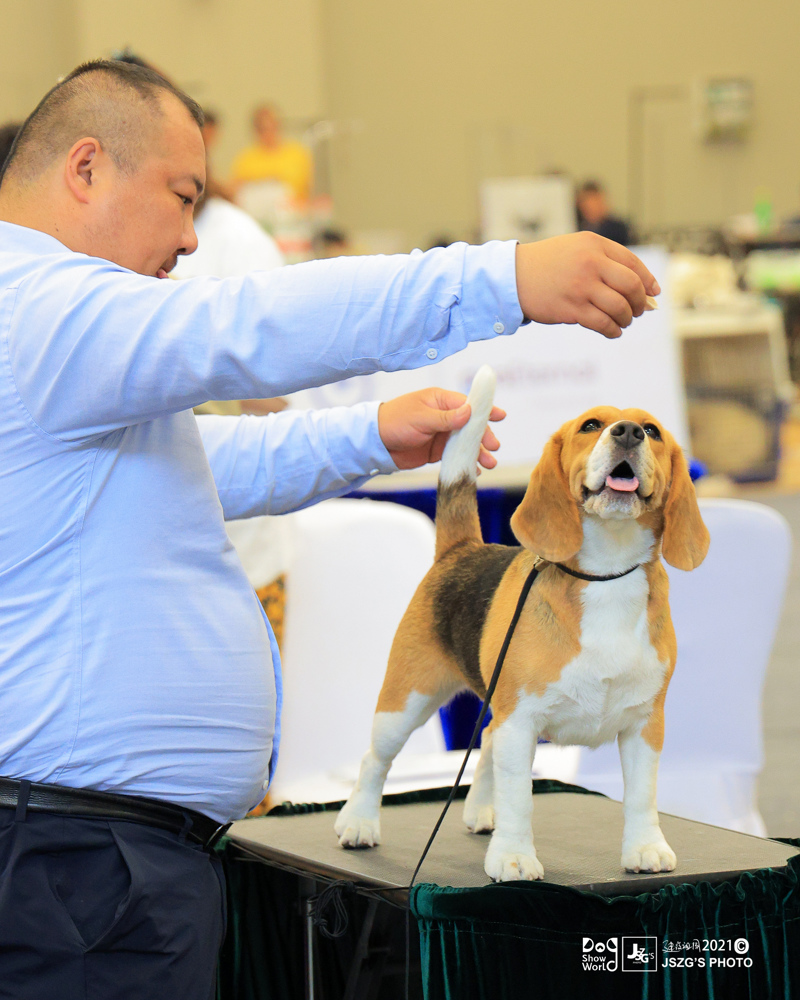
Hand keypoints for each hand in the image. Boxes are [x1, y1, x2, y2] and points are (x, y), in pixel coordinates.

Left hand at [378, 387, 505, 470]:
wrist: (375, 444)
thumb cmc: (395, 422)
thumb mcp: (420, 418)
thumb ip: (445, 418)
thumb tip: (469, 412)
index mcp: (440, 401)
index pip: (468, 404)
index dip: (485, 411)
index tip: (500, 416)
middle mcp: (444, 416)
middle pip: (471, 426)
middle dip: (484, 436)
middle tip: (493, 447)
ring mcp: (441, 434)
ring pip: (466, 443)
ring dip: (478, 452)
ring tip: (488, 463)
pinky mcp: (437, 451)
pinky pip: (456, 456)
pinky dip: (466, 463)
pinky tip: (474, 471)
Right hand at [515, 233, 660, 338]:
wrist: (514, 276)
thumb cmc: (549, 264)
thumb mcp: (577, 249)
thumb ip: (606, 261)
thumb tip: (643, 288)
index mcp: (595, 245)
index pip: (633, 264)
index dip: (647, 281)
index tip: (653, 294)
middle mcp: (591, 263)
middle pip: (631, 286)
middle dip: (640, 302)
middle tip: (639, 310)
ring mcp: (581, 287)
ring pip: (620, 307)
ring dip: (627, 318)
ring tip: (624, 321)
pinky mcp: (572, 309)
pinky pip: (603, 323)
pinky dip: (613, 330)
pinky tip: (613, 331)